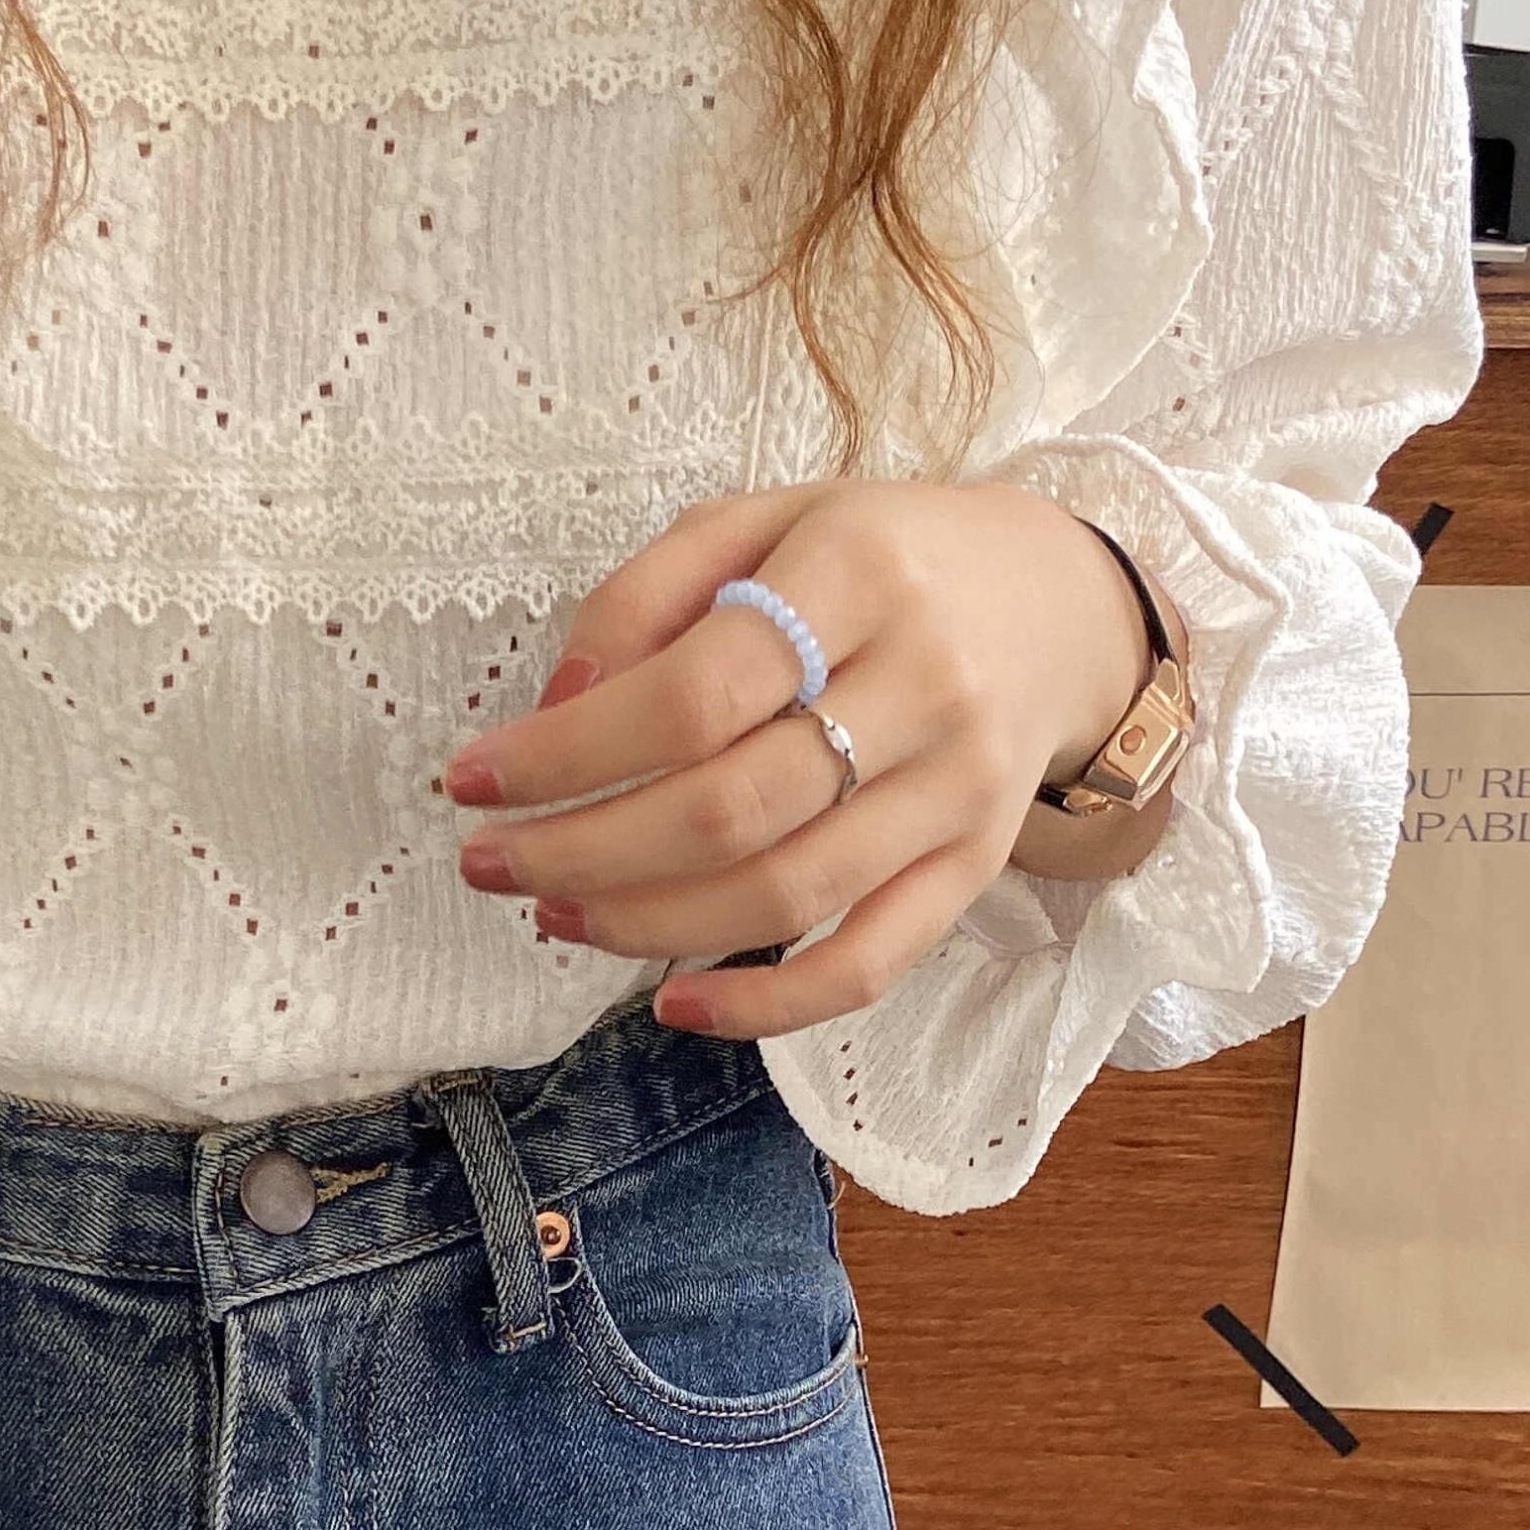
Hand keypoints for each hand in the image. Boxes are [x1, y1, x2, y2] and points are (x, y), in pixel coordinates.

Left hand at [440, 481, 1156, 1039]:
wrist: (1058, 604)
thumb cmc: (877, 562)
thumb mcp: (762, 522)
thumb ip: (647, 595)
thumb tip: (557, 709)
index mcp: (857, 572)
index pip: (692, 692)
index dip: (566, 752)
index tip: (471, 779)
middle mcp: (922, 683)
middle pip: (730, 807)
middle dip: (584, 851)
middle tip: (493, 863)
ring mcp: (957, 788)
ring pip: (787, 894)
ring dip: (648, 924)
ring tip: (558, 913)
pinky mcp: (976, 866)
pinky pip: (871, 964)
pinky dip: (767, 1007)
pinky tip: (675, 1004)